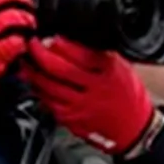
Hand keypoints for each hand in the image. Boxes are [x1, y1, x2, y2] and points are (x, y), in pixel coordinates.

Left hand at [22, 37, 155, 154]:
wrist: (134, 125)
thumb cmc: (127, 94)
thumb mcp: (123, 68)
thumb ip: (99, 56)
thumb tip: (68, 43)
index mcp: (111, 72)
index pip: (81, 53)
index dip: (61, 43)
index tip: (51, 37)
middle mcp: (97, 89)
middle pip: (60, 69)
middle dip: (41, 54)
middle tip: (34, 45)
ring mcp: (83, 105)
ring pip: (49, 86)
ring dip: (35, 73)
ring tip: (30, 63)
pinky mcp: (72, 118)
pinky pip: (48, 102)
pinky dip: (40, 91)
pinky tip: (38, 83)